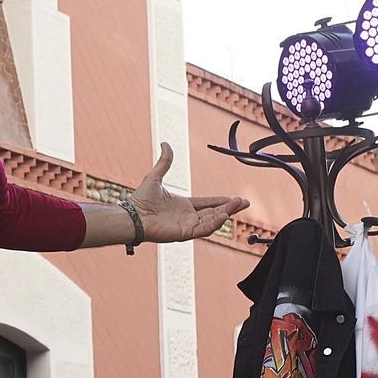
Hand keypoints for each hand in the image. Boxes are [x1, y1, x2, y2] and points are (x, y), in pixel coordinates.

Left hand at [131, 142, 248, 241]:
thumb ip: (164, 161)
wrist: (132, 215)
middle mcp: (187, 216)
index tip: (235, 198)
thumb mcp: (155, 176)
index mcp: (183, 205)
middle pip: (214, 212)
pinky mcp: (183, 233)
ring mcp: (186, 225)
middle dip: (230, 208)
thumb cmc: (140, 199)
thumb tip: (165, 144)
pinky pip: (202, 229)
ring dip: (225, 213)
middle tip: (245, 202)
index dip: (221, 200)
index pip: (207, 203)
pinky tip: (223, 215)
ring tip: (237, 205)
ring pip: (211, 221)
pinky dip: (214, 223)